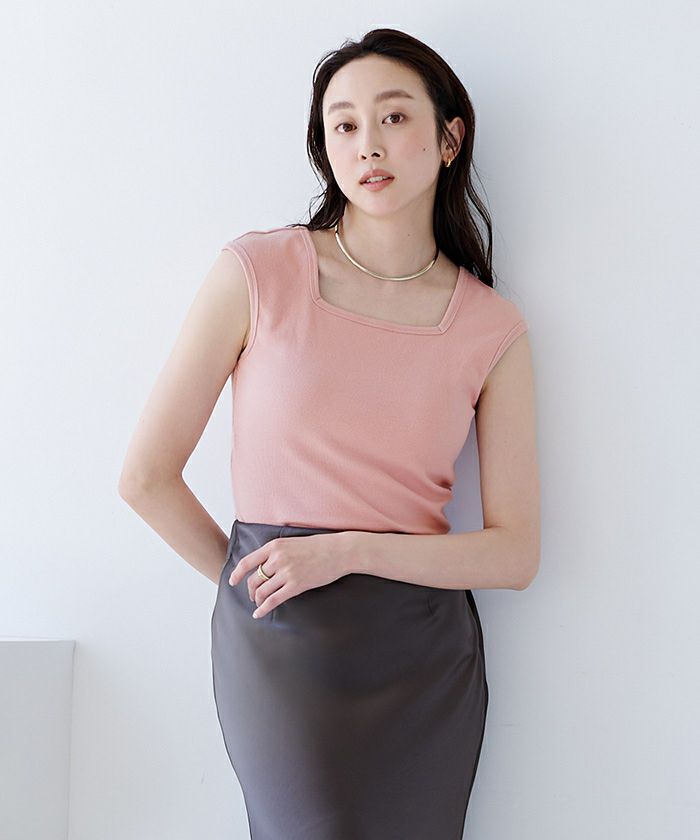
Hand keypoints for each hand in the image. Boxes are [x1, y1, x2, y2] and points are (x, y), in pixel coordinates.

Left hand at [228, 531, 352, 618]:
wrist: (339, 551)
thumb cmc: (319, 546)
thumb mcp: (292, 542)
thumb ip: (277, 552)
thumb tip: (265, 565)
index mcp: (275, 546)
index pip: (248, 561)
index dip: (237, 574)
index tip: (232, 581)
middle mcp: (277, 559)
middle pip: (254, 579)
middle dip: (250, 590)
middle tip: (252, 596)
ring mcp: (286, 572)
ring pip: (262, 591)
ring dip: (257, 600)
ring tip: (258, 604)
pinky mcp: (296, 585)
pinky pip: (273, 600)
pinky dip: (263, 609)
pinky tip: (259, 614)